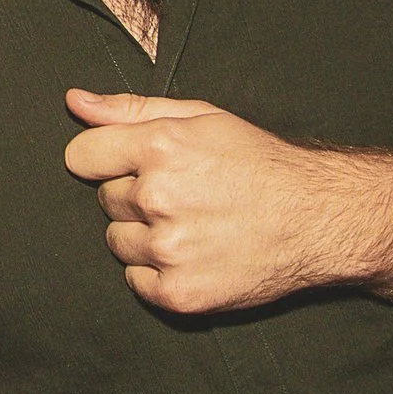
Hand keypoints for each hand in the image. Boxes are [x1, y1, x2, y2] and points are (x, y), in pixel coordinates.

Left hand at [62, 89, 362, 311]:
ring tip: (193, 225)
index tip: (133, 165)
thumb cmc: (259, 162)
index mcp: (159, 147)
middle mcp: (158, 198)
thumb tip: (74, 101)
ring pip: (118, 241)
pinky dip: (157, 272)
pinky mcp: (178, 292)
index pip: (81, 156)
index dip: (105, 159)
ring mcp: (168, 249)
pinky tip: (194, 255)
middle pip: (105, 200)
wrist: (319, 218)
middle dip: (135, 196)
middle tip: (185, 195)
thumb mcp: (201, 117)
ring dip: (144, 235)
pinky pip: (135, 281)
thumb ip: (130, 109)